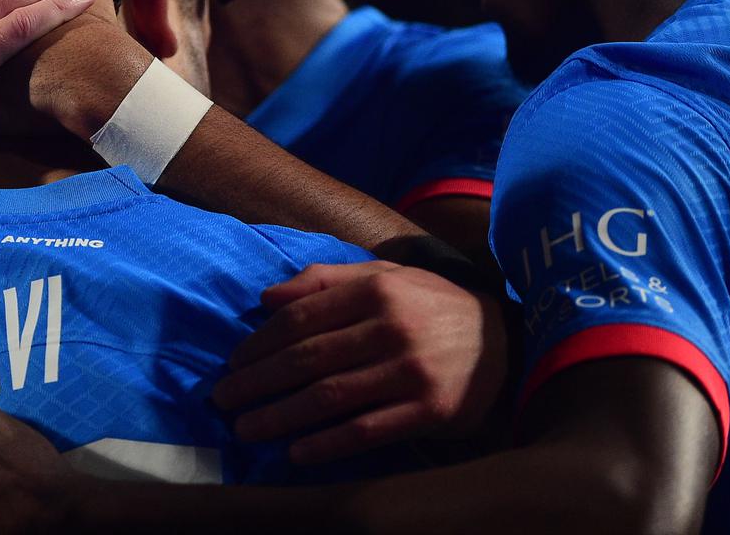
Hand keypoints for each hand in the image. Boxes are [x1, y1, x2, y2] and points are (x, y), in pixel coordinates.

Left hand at [212, 261, 506, 464]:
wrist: (505, 342)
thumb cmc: (431, 306)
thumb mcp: (386, 277)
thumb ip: (326, 280)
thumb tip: (267, 297)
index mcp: (376, 291)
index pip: (300, 318)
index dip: (259, 343)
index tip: (233, 363)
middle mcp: (391, 328)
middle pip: (307, 360)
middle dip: (258, 382)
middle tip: (224, 401)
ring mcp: (411, 372)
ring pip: (330, 397)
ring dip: (281, 416)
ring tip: (247, 429)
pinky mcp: (430, 412)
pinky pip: (367, 431)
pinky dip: (328, 444)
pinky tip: (297, 452)